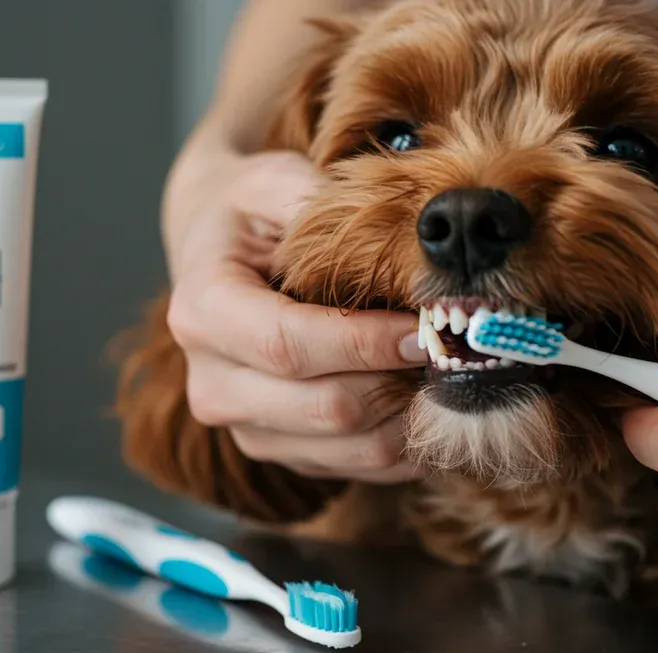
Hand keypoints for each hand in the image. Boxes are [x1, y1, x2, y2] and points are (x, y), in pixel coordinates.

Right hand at [164, 148, 427, 482]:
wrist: (220, 260)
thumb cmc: (253, 215)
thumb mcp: (270, 180)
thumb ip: (315, 195)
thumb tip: (391, 224)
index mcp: (202, 312)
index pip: (288, 345)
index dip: (365, 343)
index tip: (425, 326)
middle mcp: (213, 384)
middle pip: (325, 408)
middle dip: (400, 378)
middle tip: (455, 347)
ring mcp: (247, 429)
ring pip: (352, 448)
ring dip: (412, 414)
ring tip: (449, 370)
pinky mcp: (282, 452)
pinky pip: (361, 466)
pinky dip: (408, 438)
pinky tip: (428, 394)